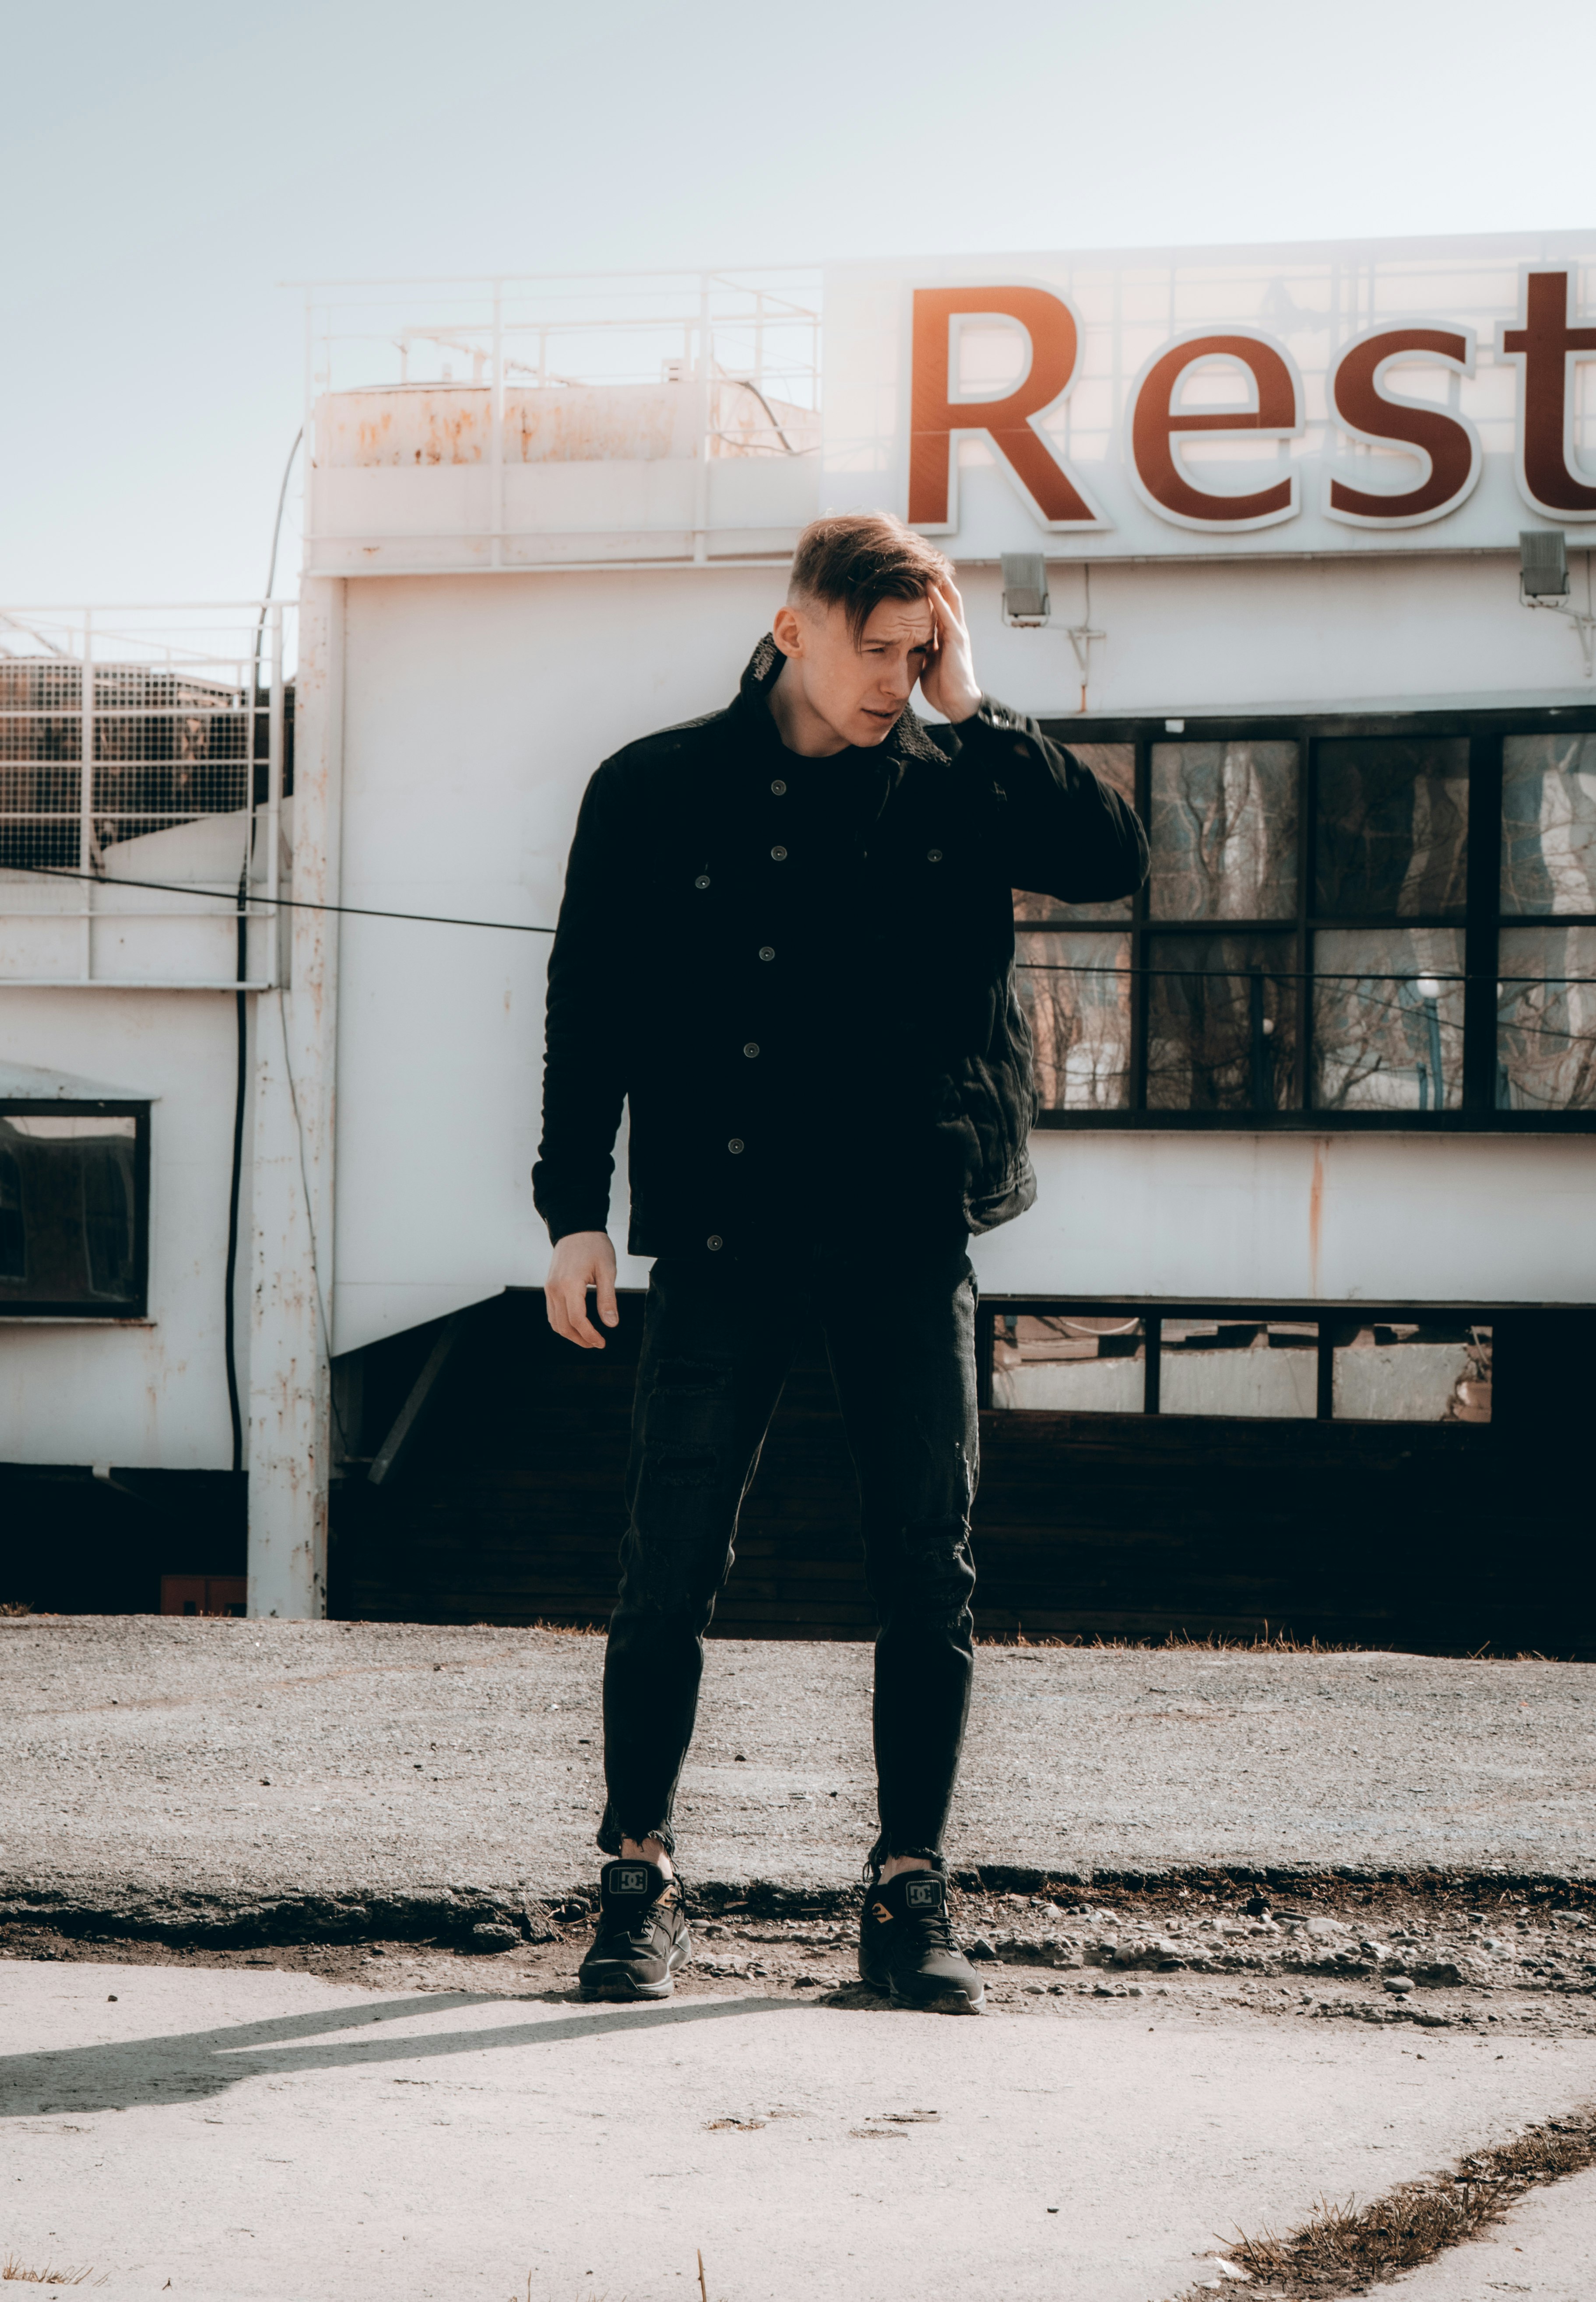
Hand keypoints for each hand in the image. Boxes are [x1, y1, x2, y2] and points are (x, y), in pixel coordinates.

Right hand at [545, 1229, 618, 1348]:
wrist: (576, 1228)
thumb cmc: (595, 1247)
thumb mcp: (607, 1271)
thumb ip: (608, 1299)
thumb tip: (611, 1324)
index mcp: (570, 1284)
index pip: (577, 1320)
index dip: (590, 1335)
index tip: (603, 1343)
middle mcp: (555, 1289)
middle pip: (563, 1325)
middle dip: (580, 1339)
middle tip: (597, 1344)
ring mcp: (549, 1288)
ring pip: (555, 1322)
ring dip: (570, 1334)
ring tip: (588, 1338)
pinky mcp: (549, 1287)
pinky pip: (552, 1313)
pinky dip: (563, 1324)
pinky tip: (577, 1325)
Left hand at [917, 578, 981, 724]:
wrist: (958, 703)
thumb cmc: (943, 686)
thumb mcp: (928, 662)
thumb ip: (923, 649)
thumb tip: (910, 642)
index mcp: (947, 636)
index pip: (940, 607)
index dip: (932, 591)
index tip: (919, 576)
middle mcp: (954, 630)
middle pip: (948, 597)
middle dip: (938, 580)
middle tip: (925, 562)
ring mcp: (957, 633)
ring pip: (950, 599)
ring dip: (939, 582)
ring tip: (929, 564)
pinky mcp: (957, 639)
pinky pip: (946, 615)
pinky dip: (938, 599)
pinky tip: (930, 586)